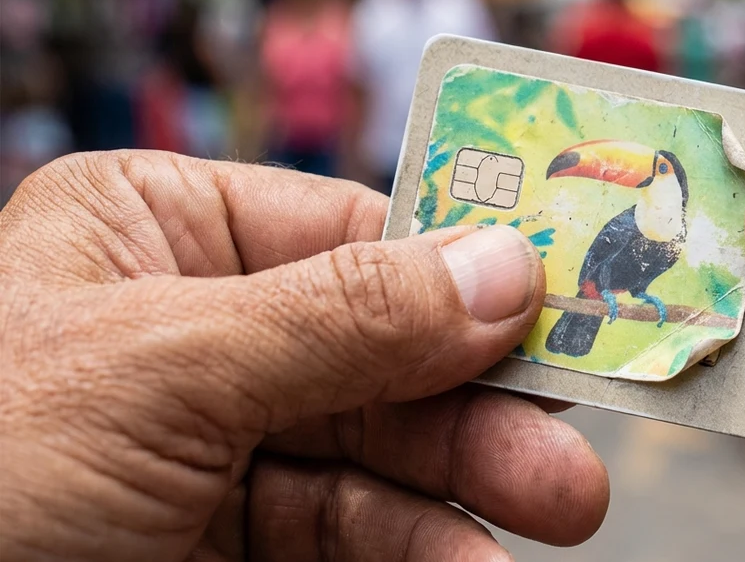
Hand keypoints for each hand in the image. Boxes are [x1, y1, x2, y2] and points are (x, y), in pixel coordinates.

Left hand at [0, 152, 608, 560]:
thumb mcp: (155, 370)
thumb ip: (341, 317)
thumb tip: (506, 266)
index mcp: (160, 235)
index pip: (357, 232)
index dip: (470, 269)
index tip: (571, 308)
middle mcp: (198, 332)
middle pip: (386, 353)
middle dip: (481, 406)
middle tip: (571, 459)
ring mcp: (213, 447)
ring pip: (378, 457)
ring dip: (462, 494)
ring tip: (545, 521)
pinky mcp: (222, 544)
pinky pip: (344, 537)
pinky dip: (411, 551)